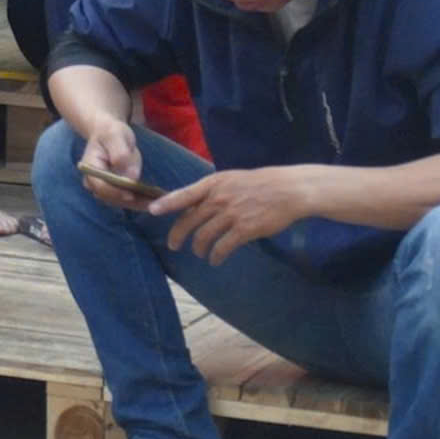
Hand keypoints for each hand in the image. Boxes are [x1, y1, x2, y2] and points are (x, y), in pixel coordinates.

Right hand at [75, 119, 148, 209]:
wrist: (109, 134)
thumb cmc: (111, 132)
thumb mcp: (115, 136)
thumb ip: (121, 154)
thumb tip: (131, 177)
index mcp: (90, 167)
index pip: (100, 186)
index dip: (115, 193)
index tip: (132, 195)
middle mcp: (93, 181)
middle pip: (110, 198)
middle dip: (131, 202)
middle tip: (153, 202)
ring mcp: (103, 187)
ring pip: (120, 201)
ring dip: (138, 203)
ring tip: (158, 202)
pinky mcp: (114, 190)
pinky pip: (126, 199)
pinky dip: (139, 200)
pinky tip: (155, 199)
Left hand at [153, 166, 313, 265]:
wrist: (288, 190)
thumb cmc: (259, 184)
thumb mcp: (230, 179)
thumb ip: (212, 190)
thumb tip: (194, 202)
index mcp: (213, 183)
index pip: (184, 194)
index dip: (166, 203)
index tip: (152, 211)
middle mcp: (218, 198)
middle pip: (189, 220)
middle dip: (178, 235)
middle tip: (173, 245)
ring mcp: (231, 214)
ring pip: (204, 236)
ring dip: (199, 248)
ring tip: (199, 253)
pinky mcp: (245, 229)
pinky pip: (223, 246)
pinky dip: (216, 255)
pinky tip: (215, 260)